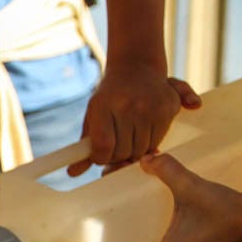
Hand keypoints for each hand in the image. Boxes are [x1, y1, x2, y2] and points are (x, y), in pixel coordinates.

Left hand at [69, 72, 200, 176]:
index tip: (100, 155)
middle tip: (116, 143)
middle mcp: (128, 105)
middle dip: (117, 155)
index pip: (103, 146)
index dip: (101, 158)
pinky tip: (143, 129)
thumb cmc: (109, 98)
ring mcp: (150, 106)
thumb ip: (84, 147)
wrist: (136, 68)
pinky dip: (149, 143)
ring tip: (128, 135)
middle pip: (123, 152)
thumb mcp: (92, 118)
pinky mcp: (168, 108)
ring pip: (141, 150)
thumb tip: (72, 173)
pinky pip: (158, 141)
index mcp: (103, 105)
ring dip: (134, 150)